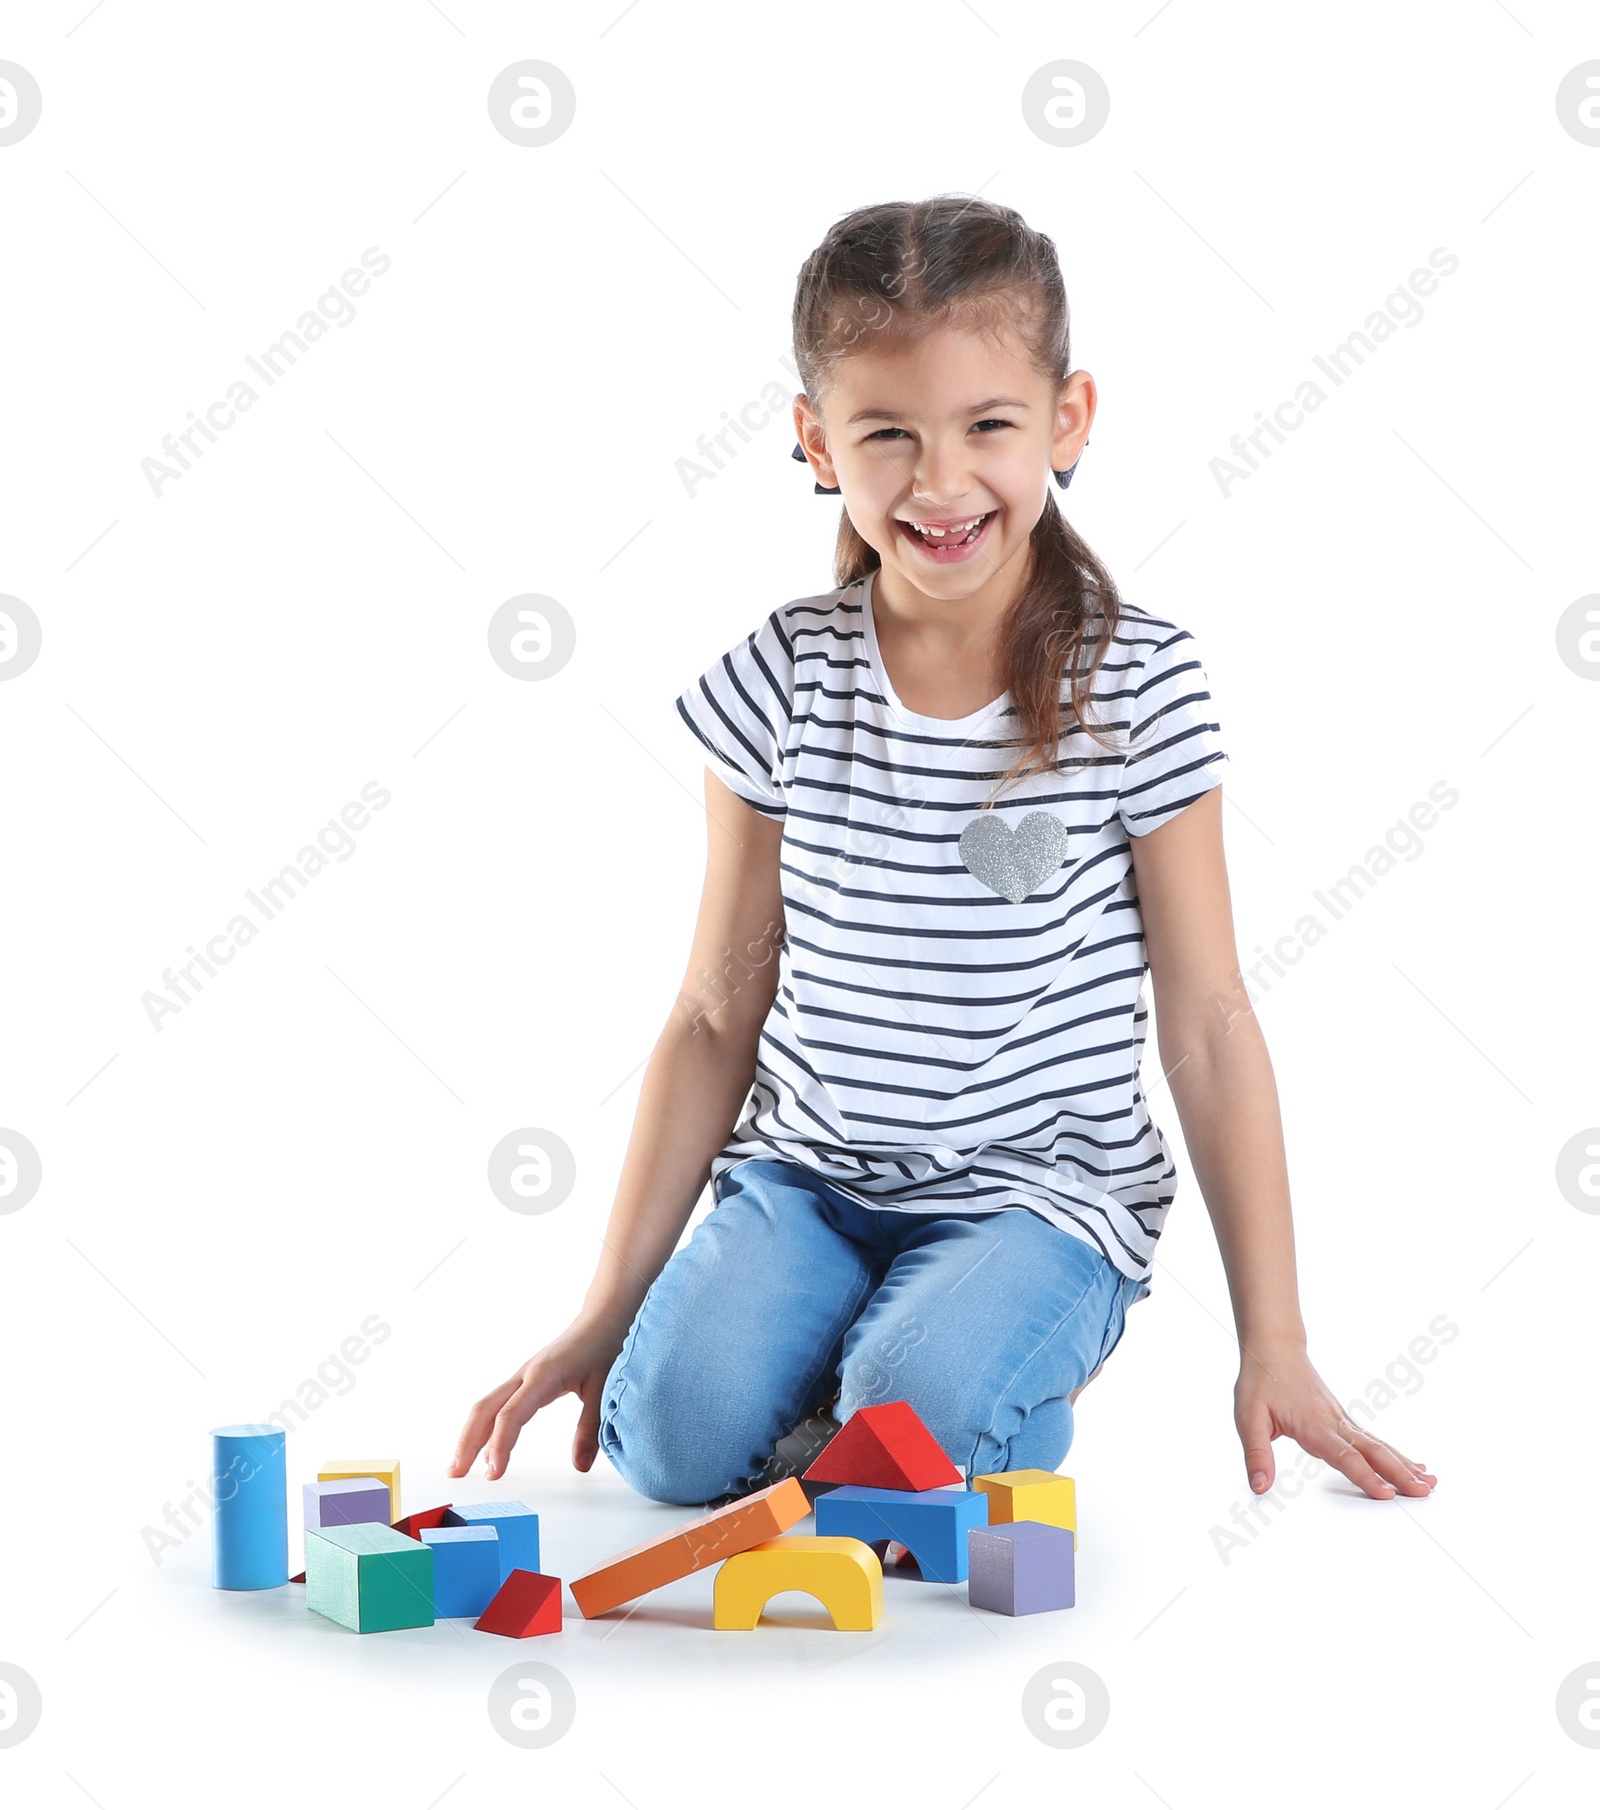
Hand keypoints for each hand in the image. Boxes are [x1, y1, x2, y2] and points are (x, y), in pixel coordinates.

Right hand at [449, 1315, 628, 1482]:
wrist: (602, 1320)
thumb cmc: (603, 1348)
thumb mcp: (603, 1390)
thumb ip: (591, 1429)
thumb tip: (580, 1466)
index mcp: (543, 1376)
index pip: (511, 1415)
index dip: (499, 1445)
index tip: (493, 1473)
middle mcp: (525, 1375)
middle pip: (485, 1409)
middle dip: (468, 1442)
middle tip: (456, 1473)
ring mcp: (523, 1377)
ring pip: (487, 1406)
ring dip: (470, 1435)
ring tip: (459, 1465)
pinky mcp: (526, 1381)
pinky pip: (498, 1404)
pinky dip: (485, 1426)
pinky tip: (486, 1448)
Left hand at [1234, 1339, 1437, 1500]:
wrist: (1274, 1349)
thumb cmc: (1260, 1382)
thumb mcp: (1247, 1418)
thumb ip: (1256, 1454)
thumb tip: (1259, 1486)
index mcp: (1312, 1424)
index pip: (1343, 1455)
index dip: (1365, 1476)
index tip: (1386, 1494)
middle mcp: (1334, 1422)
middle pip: (1372, 1451)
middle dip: (1398, 1473)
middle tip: (1424, 1492)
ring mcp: (1342, 1420)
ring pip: (1378, 1444)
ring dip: (1404, 1464)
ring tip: (1429, 1483)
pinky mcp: (1344, 1419)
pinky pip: (1373, 1439)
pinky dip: (1395, 1453)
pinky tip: (1413, 1465)